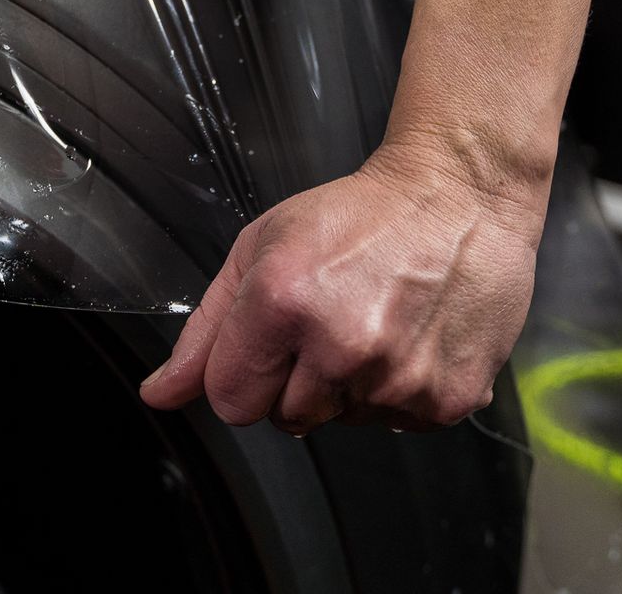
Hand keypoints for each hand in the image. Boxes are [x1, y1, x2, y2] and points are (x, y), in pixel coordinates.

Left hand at [138, 138, 546, 433]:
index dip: (245, 371)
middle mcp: (342, 345)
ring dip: (350, 387)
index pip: (230, 400)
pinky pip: (397, 424)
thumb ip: (207, 329)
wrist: (460, 197)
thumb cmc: (361, 216)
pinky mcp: (448, 398)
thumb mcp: (261, 249)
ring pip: (343, 423)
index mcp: (284, 301)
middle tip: (331, 323)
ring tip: (376, 322)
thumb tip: (160, 393)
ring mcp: (399, 377)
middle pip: (286, 419)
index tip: (271, 341)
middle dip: (298, 381)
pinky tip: (410, 338)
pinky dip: (399, 391)